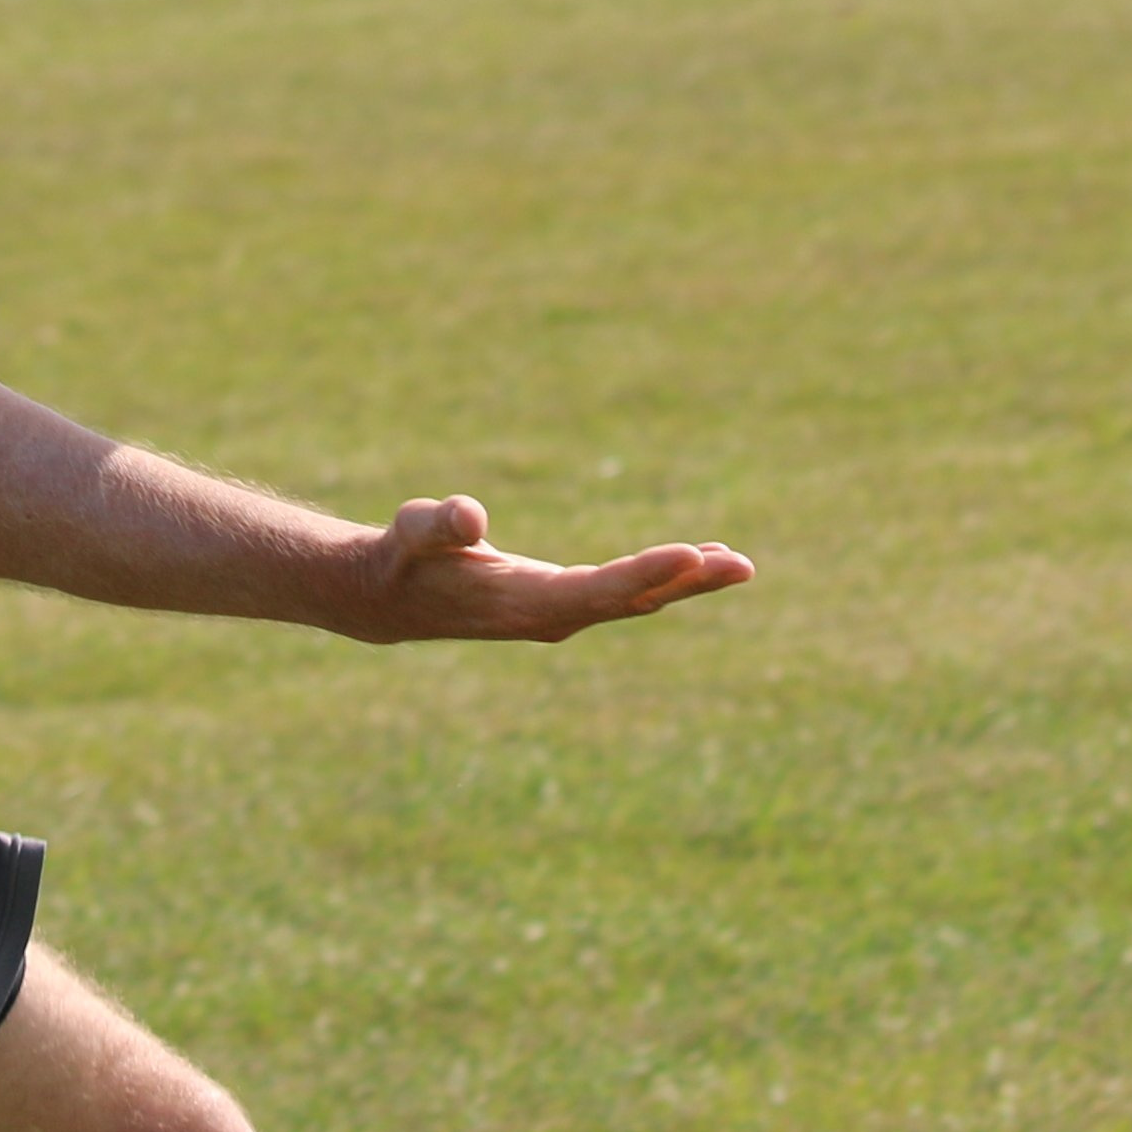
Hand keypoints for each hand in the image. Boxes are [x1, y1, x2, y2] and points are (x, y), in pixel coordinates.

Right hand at [341, 492, 753, 643]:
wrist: (389, 603)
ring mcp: (559, 613)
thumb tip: (472, 515)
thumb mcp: (409, 535)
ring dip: (687, 583)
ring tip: (738, 564)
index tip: (693, 555)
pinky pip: (625, 593)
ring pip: (636, 600)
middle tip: (743, 565)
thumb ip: (438, 526)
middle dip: (687, 582)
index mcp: (522, 602)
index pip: (597, 590)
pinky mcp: (562, 602)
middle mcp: (550, 616)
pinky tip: (697, 562)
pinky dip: (664, 577)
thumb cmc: (400, 559)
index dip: (646, 573)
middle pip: (632, 600)